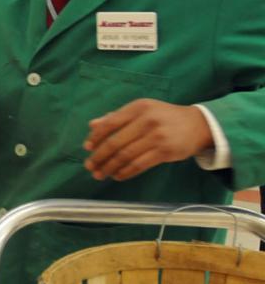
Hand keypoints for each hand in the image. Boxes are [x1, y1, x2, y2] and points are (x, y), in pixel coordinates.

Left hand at [84, 99, 213, 180]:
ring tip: (100, 174)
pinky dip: (125, 172)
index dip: (96, 137)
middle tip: (90, 166)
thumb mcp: (141, 111)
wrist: (197, 124)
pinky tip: (117, 176)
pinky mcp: (165, 151)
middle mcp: (147, 120)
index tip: (87, 148)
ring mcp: (157, 137)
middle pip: (116, 143)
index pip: (110, 123)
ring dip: (110, 167)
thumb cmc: (163, 117)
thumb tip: (92, 125)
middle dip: (99, 157)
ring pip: (126, 156)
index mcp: (138, 107)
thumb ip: (117, 117)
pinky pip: (139, 165)